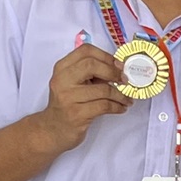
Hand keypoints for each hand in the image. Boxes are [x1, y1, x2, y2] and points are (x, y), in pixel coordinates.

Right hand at [38, 42, 130, 156]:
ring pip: (102, 89)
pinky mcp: (77, 114)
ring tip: (127, 99)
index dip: (106, 56)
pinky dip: (117, 107)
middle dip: (113, 72)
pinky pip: (104, 106)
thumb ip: (90, 73)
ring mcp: (69, 97)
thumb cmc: (68, 104)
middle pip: (92, 65)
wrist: (53, 129)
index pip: (85, 51)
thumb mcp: (73, 84)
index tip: (118, 65)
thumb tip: (118, 69)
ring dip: (120, 95)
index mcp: (62, 68)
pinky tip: (121, 108)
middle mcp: (62, 80)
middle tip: (125, 80)